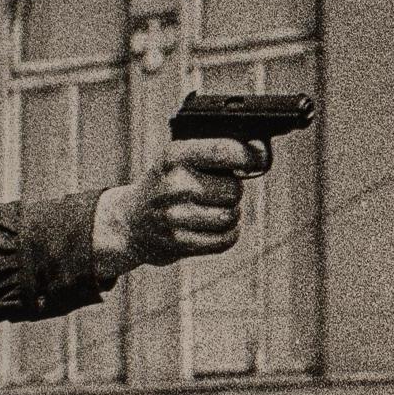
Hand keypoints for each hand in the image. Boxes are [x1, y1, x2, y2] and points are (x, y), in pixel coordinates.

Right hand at [93, 137, 263, 277]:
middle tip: (214, 190)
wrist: (131, 222)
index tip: (255, 159)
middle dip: (232, 190)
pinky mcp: (179, 243)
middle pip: (234, 190)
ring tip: (212, 208)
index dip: (249, 156)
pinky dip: (228, 233)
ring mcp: (174, 217)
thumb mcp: (182, 158)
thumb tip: (262, 151)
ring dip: (230, 213)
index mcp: (174, 156)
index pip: (226, 151)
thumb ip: (220, 151)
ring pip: (231, 215)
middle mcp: (173, 185)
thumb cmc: (168, 184)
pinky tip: (216, 225)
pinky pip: (226, 239)